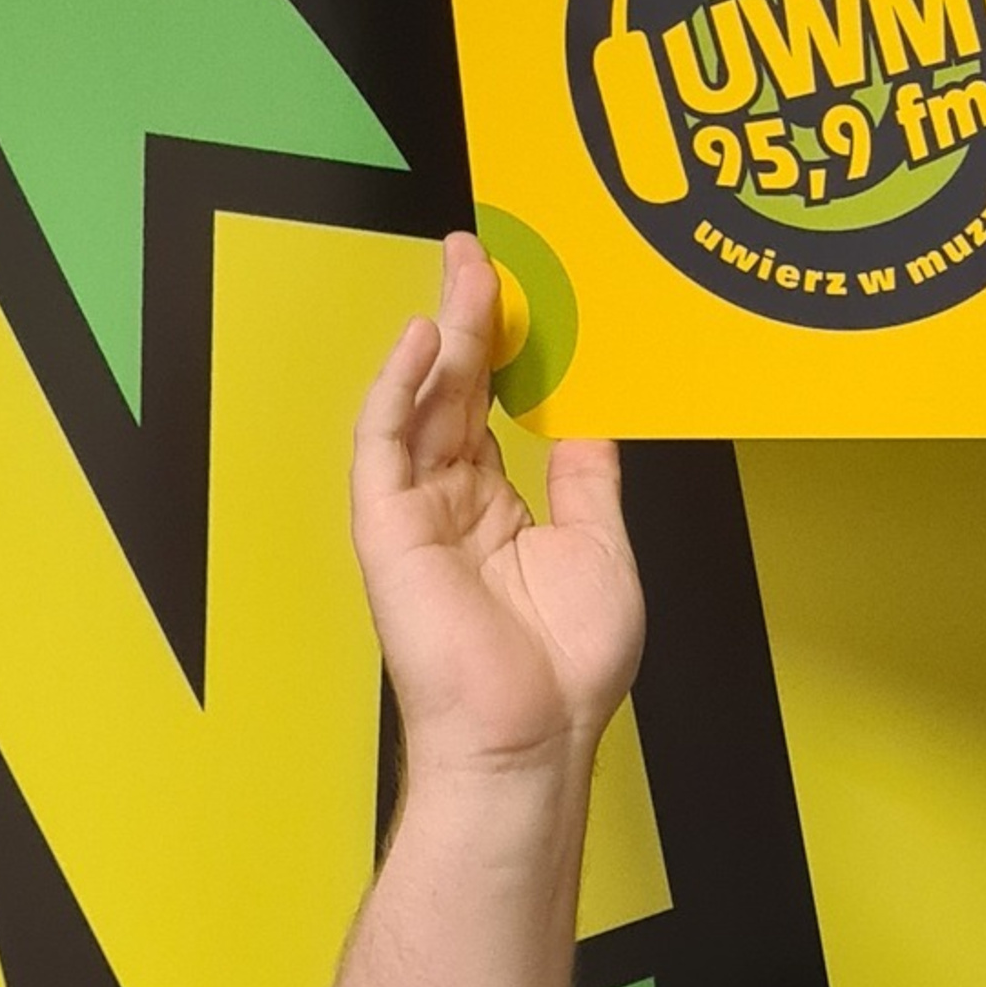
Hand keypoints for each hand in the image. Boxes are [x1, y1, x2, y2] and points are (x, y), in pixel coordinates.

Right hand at [351, 230, 642, 782]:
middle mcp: (454, 502)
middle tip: (477, 253)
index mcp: (501, 509)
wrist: (533, 733)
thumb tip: (590, 422)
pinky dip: (400, 386)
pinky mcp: (389, 526)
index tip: (521, 296)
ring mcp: (417, 511)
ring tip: (464, 272)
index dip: (504, 351)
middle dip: (468, 318)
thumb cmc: (568, 666)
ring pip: (423, 401)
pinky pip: (385, 441)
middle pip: (455, 390)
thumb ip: (586, 480)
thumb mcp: (600, 549)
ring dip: (442, 334)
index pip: (492, 409)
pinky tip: (427, 340)